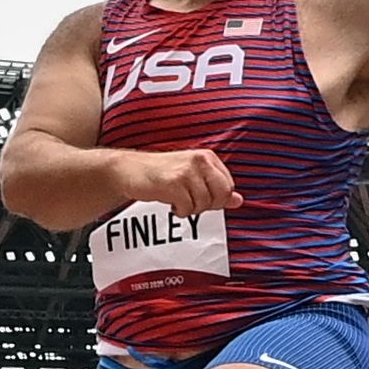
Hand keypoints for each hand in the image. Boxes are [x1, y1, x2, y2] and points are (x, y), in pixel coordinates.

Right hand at [113, 148, 242, 216]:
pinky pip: (187, 208)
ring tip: (177, 200)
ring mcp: (186, 171)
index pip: (228, 186)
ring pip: (203, 204)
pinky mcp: (173, 183)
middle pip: (221, 195)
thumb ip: (216, 189)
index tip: (201, 197)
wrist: (130, 170)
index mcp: (207, 157)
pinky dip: (179, 211)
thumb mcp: (193, 178)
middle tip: (190, 201)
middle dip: (207, 205)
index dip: (217, 199)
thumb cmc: (162, 174)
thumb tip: (238, 201)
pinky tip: (170, 202)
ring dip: (190, 209)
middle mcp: (199, 161)